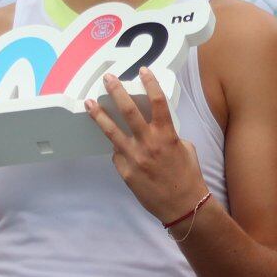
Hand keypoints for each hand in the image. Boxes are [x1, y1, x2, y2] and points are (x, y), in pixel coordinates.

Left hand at [85, 69, 208, 224]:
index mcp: (167, 135)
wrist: (182, 205)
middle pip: (128, 111)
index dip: (150, 83)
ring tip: (89, 103)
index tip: (142, 70)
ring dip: (99, 115)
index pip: (158, 102)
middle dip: (116, 92)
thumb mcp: (185, 148)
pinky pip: (117, 155)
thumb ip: (167, 134)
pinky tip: (122, 151)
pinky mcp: (125, 171)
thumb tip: (153, 127)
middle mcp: (148, 143)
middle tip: (107, 79)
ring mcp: (134, 158)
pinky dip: (119, 150)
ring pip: (112, 132)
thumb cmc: (187, 176)